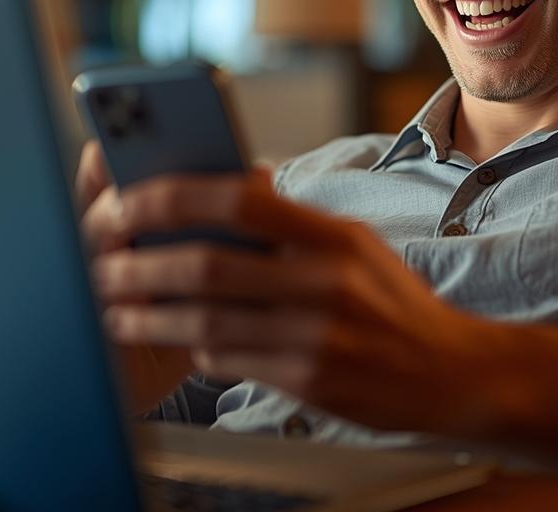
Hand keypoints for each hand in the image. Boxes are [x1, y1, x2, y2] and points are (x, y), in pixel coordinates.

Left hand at [85, 169, 501, 435]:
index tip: (127, 201)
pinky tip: (180, 344)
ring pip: (207, 321)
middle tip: (105, 266)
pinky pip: (231, 361)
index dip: (173, 196)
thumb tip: (234, 177)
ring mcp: (319, 332)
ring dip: (151, 317)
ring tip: (118, 313)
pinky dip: (196, 350)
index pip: (239, 197)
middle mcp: (326, 279)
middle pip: (209, 264)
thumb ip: (293, 219)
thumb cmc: (392, 303)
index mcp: (333, 233)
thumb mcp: (354, 245)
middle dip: (143, 266)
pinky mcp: (312, 380)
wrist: (453, 374)